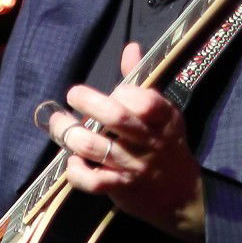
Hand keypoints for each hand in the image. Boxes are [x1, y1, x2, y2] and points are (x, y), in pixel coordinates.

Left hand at [42, 41, 204, 242]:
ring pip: (94, 147)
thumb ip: (142, 81)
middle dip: (88, 102)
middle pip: (114, 117)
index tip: (113, 92)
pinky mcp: (120, 188)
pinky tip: (72, 162)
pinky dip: (76, 171)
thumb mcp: (162, 113)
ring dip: (70, 134)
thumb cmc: (166, 147)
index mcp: (162, 118)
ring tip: (61, 125)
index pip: (142, 99)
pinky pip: (92, 180)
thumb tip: (130, 47)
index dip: (122, 92)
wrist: (181, 195)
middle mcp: (149, 141)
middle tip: (73, 94)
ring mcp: (133, 166)